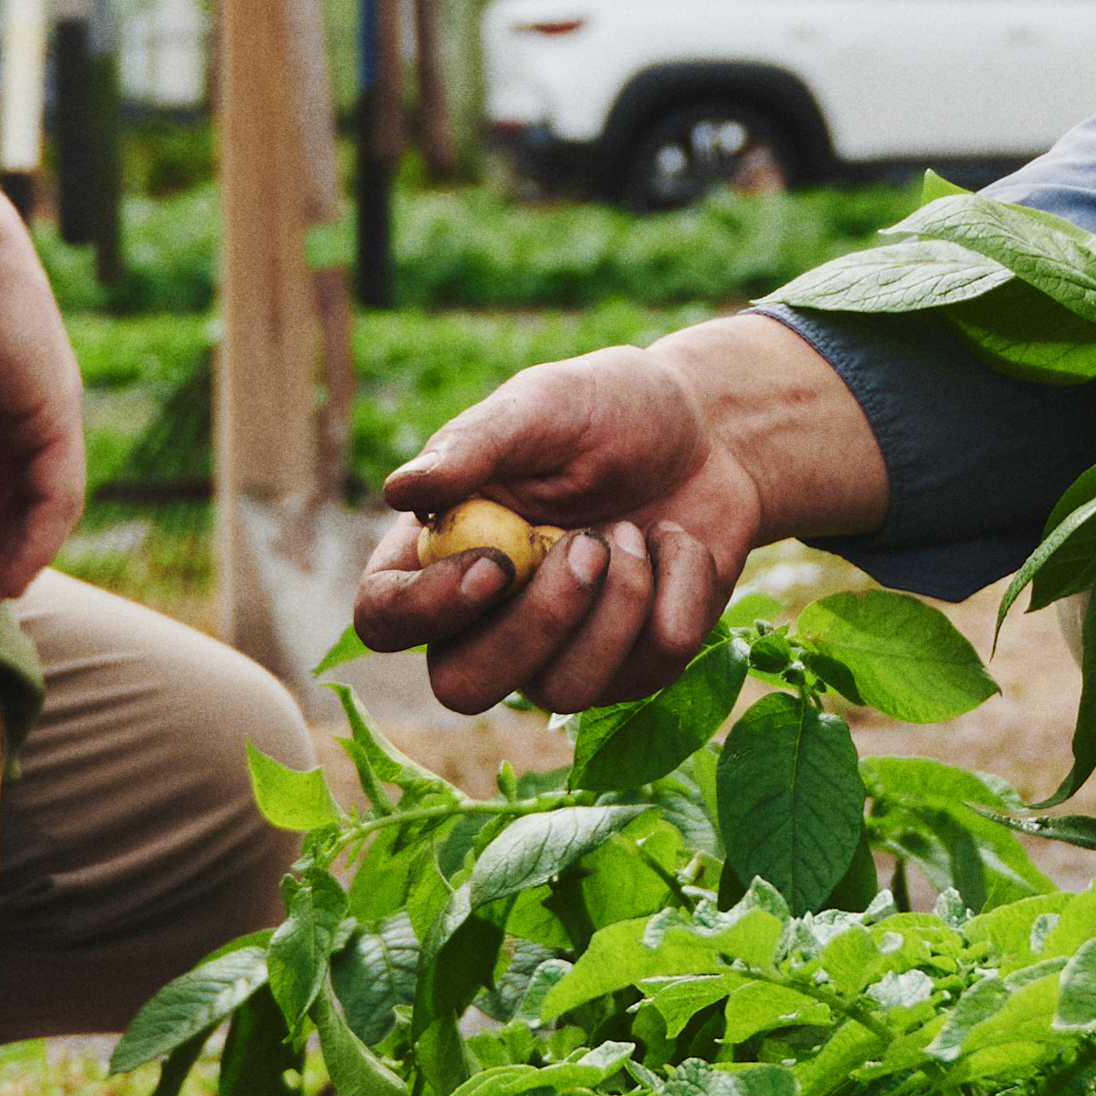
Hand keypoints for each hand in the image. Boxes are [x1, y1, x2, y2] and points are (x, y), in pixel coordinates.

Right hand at [0, 185, 85, 619]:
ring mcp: (53, 408)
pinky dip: (35, 538)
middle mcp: (37, 406)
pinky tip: (7, 571)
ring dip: (14, 557)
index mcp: (3, 398)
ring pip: (47, 505)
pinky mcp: (56, 411)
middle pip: (28, 499)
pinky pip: (56, 493)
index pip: (6, 479)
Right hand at [355, 308, 892, 714]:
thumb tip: (398, 491)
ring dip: (620, 600)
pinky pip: (651, 667)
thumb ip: (473, 446)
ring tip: (636, 530)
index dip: (425, 611)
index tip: (495, 566)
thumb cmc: (608, 410)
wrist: (710, 435)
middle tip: (592, 541)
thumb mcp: (542, 405)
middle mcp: (485, 619)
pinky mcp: (631, 670)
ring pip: (564, 690)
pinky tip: (677, 544)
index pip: (385, 618)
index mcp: (438, 551)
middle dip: (538, 624)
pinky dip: (678, 587)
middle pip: (465, 685)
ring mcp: (558, 654)